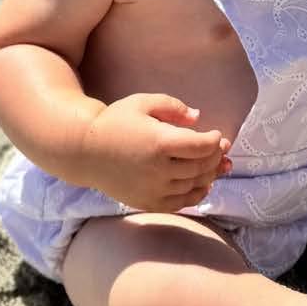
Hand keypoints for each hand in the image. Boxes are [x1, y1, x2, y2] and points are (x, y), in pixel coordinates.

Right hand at [79, 93, 231, 211]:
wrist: (85, 150)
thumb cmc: (115, 121)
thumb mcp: (143, 102)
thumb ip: (173, 106)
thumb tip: (197, 117)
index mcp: (159, 142)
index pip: (201, 146)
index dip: (214, 141)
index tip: (216, 134)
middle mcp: (159, 169)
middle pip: (201, 167)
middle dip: (215, 157)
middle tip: (221, 148)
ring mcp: (154, 189)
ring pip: (194, 186)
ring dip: (210, 175)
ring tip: (216, 165)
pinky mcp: (148, 202)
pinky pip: (181, 203)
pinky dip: (196, 195)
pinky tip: (202, 184)